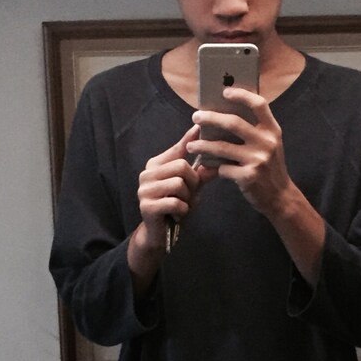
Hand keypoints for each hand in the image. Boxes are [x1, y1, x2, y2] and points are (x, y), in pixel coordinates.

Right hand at [137, 124, 214, 244]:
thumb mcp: (190, 189)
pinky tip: (177, 214)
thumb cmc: (174, 208)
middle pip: (181, 166)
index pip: (177, 149)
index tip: (199, 126)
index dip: (189, 140)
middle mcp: (147, 174)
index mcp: (156, 165)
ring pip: (178, 183)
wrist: (158, 235)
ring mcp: (144, 189)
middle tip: (190, 195)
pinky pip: (175, 202)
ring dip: (187, 198)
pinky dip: (182, 210)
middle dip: (192, 182)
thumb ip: (200, 175)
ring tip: (182, 206)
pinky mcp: (146, 205)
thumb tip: (216, 161)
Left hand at [189, 88, 325, 285]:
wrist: (280, 197)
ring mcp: (258, 160)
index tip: (225, 92)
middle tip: (196, 116)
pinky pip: (223, 168)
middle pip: (233, 123)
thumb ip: (255, 131)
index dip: (242, 95)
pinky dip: (212, 168)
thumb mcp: (270, 146)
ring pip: (222, 147)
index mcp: (273, 130)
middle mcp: (267, 142)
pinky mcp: (249, 176)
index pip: (259, 104)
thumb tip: (224, 116)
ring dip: (203, 146)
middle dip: (211, 118)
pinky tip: (203, 168)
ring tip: (191, 146)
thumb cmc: (270, 168)